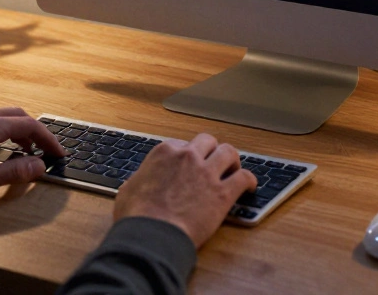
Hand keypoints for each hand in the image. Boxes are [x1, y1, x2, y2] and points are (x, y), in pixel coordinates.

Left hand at [0, 107, 65, 201]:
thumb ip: (14, 172)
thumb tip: (38, 166)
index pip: (30, 125)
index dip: (48, 139)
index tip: (58, 153)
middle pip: (19, 115)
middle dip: (36, 132)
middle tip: (44, 151)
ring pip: (4, 116)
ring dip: (20, 131)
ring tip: (26, 152)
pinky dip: (4, 130)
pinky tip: (1, 148)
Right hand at [113, 133, 256, 247]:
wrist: (153, 236)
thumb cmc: (137, 216)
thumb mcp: (128, 190)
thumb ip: (138, 181)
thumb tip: (137, 183)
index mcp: (164, 153)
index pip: (182, 144)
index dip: (187, 155)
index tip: (189, 165)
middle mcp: (188, 157)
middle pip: (208, 141)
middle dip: (211, 150)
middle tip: (213, 162)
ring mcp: (206, 173)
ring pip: (229, 152)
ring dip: (232, 160)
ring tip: (233, 169)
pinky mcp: (223, 193)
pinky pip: (244, 177)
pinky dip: (249, 180)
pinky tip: (249, 187)